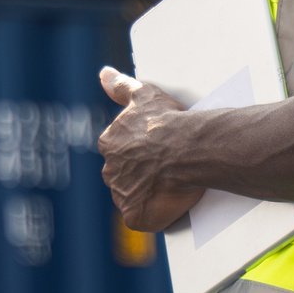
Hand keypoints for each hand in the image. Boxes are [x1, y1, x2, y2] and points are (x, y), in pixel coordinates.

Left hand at [96, 66, 205, 233]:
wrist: (189, 146)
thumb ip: (120, 86)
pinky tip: (167, 203)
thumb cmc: (168, 120)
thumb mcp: (143, 94)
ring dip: (147, 194)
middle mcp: (109, 170)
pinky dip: (152, 215)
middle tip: (165, 169)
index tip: (156, 150)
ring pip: (132, 197)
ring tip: (170, 186)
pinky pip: (140, 218)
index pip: (119, 152)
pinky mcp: (134, 215)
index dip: (139, 153)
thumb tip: (103, 74)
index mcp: (109, 143)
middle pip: (124, 176)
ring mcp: (121, 195)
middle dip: (141, 174)